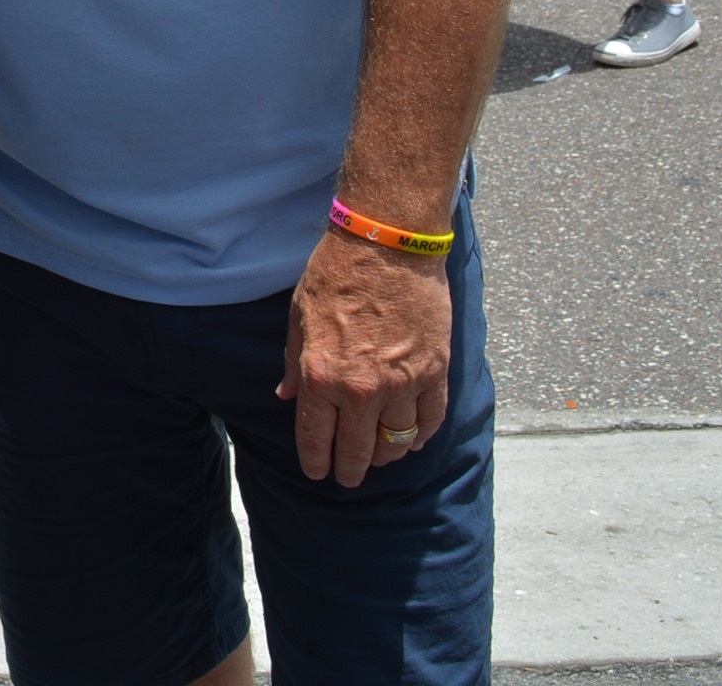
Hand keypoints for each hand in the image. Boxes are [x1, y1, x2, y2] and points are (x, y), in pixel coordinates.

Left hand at [275, 226, 451, 486]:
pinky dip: (422, 435)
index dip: (316, 461)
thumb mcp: (299, 317)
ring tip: (380, 458)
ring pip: (396, 441)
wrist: (387, 244)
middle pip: (357, 448)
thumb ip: (293, 363)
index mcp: (321, 375)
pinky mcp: (434, 371)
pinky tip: (414, 440)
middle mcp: (361, 388)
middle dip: (351, 469)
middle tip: (349, 478)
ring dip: (387, 455)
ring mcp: (402, 383)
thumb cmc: (336, 274)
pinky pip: (430, 419)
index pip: (316, 437)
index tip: (318, 474)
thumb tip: (286, 397)